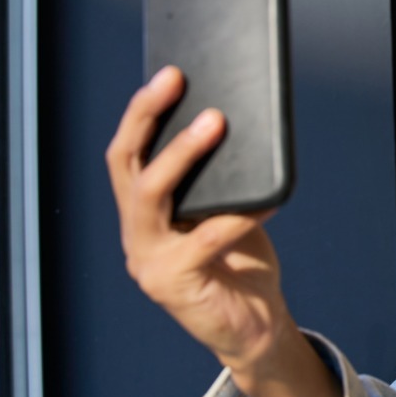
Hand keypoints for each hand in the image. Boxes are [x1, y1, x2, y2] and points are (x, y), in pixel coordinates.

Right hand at [106, 66, 298, 376]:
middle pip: (127, 162)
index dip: (142, 110)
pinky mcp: (172, 283)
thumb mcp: (224, 209)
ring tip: (217, 122)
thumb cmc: (240, 259)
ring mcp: (148, 259)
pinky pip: (205, 238)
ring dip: (183, 153)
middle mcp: (135, 232)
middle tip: (177, 80)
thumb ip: (219, 177)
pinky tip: (268, 197)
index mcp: (142, 210)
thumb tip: (233, 119)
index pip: (127, 152)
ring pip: (152, 193)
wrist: (252, 324)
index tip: (169, 72)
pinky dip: (238, 214)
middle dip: (148, 115)